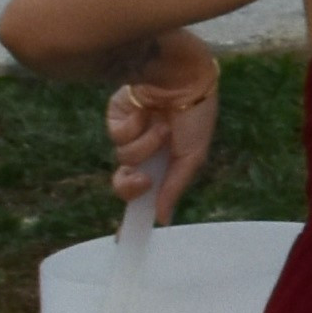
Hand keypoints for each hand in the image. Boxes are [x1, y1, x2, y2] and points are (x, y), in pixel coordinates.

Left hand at [106, 39, 222, 222]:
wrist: (179, 74)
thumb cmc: (196, 113)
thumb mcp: (193, 155)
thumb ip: (175, 187)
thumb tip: (162, 219)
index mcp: (167, 162)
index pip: (148, 193)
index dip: (136, 211)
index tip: (122, 238)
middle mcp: (147, 152)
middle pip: (127, 183)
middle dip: (132, 184)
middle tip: (142, 179)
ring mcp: (131, 135)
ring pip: (123, 159)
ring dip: (143, 145)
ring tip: (159, 126)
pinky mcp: (116, 118)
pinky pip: (115, 136)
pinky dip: (131, 127)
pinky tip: (144, 113)